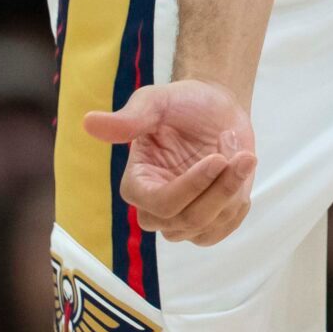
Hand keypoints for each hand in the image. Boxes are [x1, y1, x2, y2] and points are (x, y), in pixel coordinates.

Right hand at [82, 80, 258, 246]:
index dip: (192, 186)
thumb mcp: (156, 101)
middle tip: (243, 153)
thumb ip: (130, 117)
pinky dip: (238, 204)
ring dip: (233, 191)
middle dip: (221, 188)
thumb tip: (89, 122)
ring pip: (208, 226)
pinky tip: (240, 175)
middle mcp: (154, 209)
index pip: (161, 204)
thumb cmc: (182, 104)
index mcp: (136, 184)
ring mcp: (181, 219)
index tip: (218, 158)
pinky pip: (223, 230)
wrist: (215, 110)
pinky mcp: (206, 223)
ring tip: (243, 154)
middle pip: (187, 220)